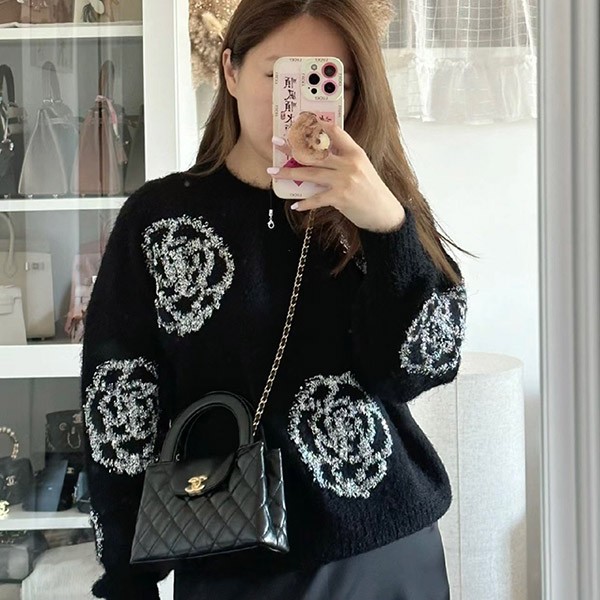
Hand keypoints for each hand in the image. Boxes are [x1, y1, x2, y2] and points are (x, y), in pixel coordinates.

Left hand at [269, 120, 405, 232]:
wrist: (384, 213)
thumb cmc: (371, 191)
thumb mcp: (361, 168)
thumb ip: (342, 159)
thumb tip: (318, 155)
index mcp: (355, 152)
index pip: (334, 132)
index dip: (316, 126)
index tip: (300, 123)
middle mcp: (349, 163)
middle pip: (315, 152)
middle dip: (292, 148)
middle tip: (276, 144)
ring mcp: (344, 180)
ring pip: (310, 173)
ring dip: (289, 173)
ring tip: (274, 172)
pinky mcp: (340, 197)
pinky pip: (316, 199)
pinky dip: (305, 203)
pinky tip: (295, 205)